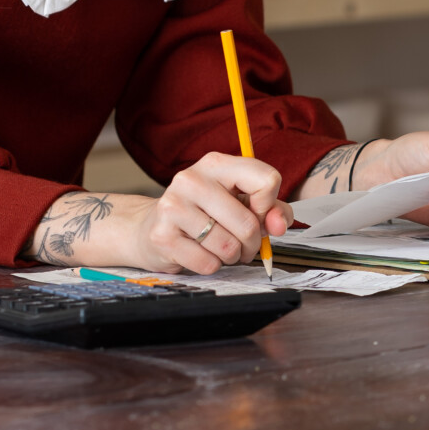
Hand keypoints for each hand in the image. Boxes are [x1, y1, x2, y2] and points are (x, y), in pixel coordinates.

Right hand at [135, 151, 292, 273]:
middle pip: (248, 222)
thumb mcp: (241, 202)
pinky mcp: (162, 236)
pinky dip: (212, 266)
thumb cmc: (204, 214)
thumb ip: (271, 209)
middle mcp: (191, 179)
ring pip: (229, 246)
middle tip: (243, 244)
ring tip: (221, 249)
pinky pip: (208, 263)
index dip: (269, 205)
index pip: (265, 179)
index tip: (258, 214)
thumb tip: (278, 224)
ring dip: (232, 256)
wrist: (149, 228)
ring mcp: (173, 206)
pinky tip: (200, 254)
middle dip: (252, 243)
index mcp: (215, 163)